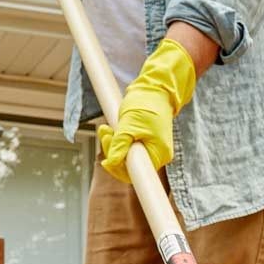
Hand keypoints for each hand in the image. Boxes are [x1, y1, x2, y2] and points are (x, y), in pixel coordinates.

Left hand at [98, 39, 197, 183]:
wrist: (154, 89)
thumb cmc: (145, 104)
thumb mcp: (129, 124)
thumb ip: (120, 145)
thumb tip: (111, 163)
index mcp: (158, 154)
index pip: (136, 174)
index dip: (118, 170)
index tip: (105, 161)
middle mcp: (158, 155)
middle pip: (130, 166)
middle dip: (113, 152)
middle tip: (104, 134)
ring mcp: (152, 149)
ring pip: (127, 157)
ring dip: (113, 144)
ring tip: (106, 128)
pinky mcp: (145, 143)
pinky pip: (129, 149)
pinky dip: (118, 141)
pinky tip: (112, 130)